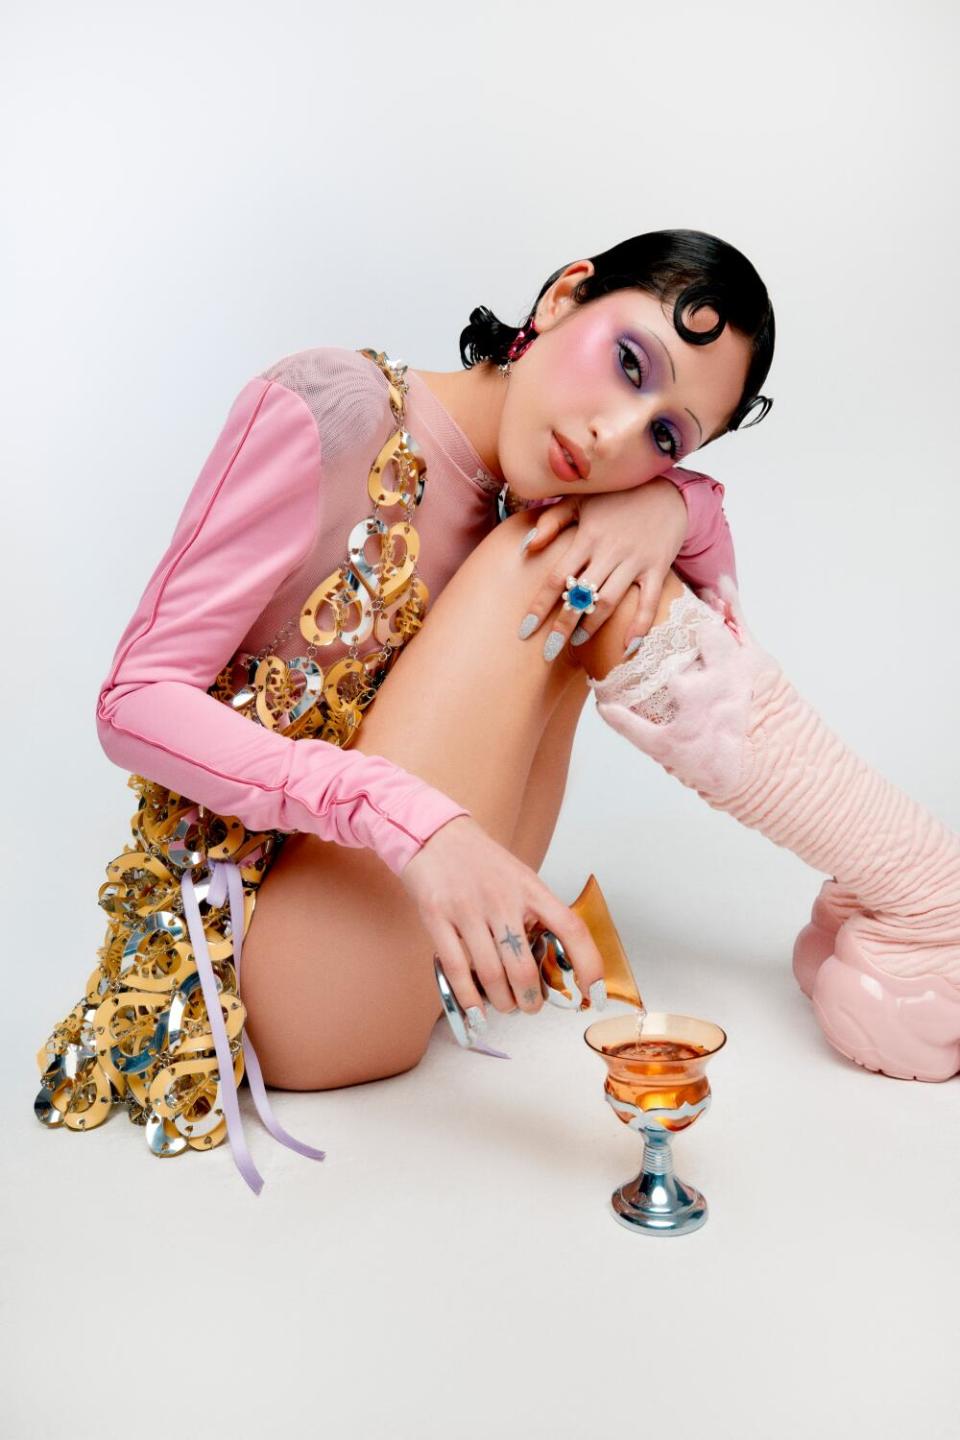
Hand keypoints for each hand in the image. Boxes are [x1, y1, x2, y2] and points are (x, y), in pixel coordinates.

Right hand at [398, 814, 604, 1023]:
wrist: (435, 835)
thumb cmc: (483, 862)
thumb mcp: (521, 878)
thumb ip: (537, 914)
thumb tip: (555, 962)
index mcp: (530, 889)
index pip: (570, 929)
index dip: (588, 964)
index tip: (594, 993)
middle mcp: (502, 900)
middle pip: (524, 968)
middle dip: (531, 1000)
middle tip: (531, 1005)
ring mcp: (468, 910)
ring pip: (492, 975)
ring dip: (503, 1002)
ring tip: (506, 1005)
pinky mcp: (437, 918)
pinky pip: (457, 969)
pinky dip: (469, 997)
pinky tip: (476, 1008)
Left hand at [517, 481, 688, 660]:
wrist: (666, 490)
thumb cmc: (615, 498)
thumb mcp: (579, 500)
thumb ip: (551, 521)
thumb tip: (526, 547)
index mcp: (587, 536)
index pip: (557, 577)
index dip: (540, 606)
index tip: (525, 631)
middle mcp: (609, 551)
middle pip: (580, 596)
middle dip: (562, 626)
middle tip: (547, 651)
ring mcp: (635, 561)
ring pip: (609, 602)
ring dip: (592, 626)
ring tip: (577, 641)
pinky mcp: (657, 568)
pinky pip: (648, 602)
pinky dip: (640, 626)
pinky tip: (628, 648)